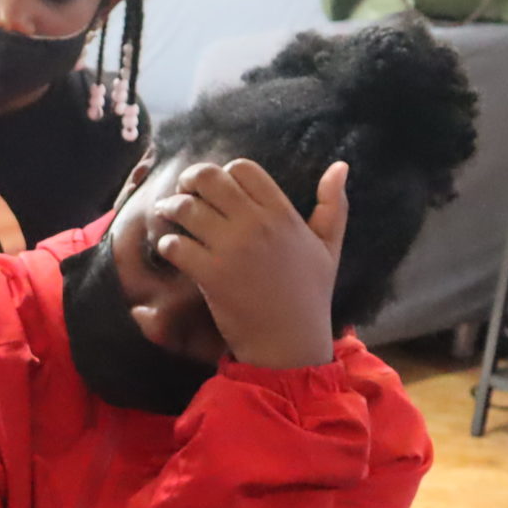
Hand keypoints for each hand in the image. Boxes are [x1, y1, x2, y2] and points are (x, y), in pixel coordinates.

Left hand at [150, 158, 346, 368]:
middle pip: (209, 178)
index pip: (243, 169)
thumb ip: (333, 205)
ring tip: (167, 216)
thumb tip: (340, 166)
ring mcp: (233, 249)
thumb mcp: (329, 246)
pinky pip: (176, 245)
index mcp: (283, 214)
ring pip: (186, 208)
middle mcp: (257, 225)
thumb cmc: (309, 294)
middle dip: (189, 181)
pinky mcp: (211, 275)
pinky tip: (172, 249)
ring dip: (170, 209)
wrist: (291, 341)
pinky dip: (167, 243)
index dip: (224, 172)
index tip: (215, 187)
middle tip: (182, 193)